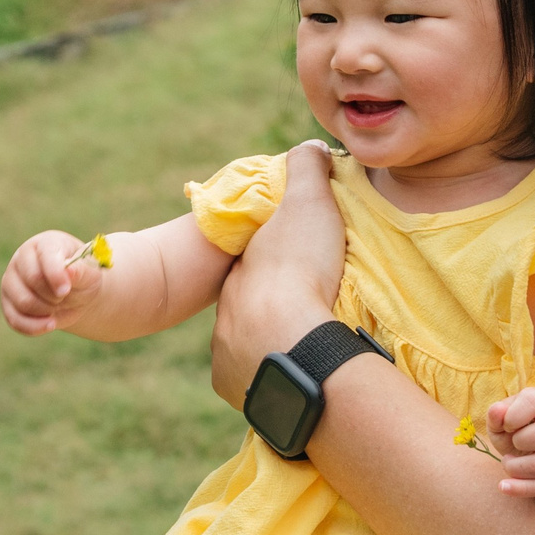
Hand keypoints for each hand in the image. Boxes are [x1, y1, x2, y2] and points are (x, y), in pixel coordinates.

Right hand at [0, 230, 103, 334]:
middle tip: (67, 296)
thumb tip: (69, 272)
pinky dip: (35, 327)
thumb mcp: (90, 272)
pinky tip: (51, 324)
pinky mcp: (7, 303)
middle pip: (33, 279)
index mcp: (44, 244)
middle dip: (55, 295)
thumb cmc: (82, 276)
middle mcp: (21, 258)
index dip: (55, 275)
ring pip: (23, 302)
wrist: (74, 293)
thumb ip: (81, 271)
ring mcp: (11, 281)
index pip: (45, 256)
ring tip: (60, 308)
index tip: (66, 290)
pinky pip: (16, 320)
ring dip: (46, 311)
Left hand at [211, 140, 345, 406]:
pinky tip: (295, 377)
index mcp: (241, 271)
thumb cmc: (301, 271)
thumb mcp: (308, 204)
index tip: (298, 267)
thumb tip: (308, 146)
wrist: (293, 344)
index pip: (254, 263)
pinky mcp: (237, 388)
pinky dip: (271, 378)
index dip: (275, 261)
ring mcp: (228, 354)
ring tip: (304, 350)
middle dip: (270, 308)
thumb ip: (307, 170)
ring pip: (249, 347)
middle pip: (249, 308)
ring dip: (270, 346)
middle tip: (306, 312)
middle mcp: (226, 313)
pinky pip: (254, 383)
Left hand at [485, 386, 534, 499]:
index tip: (506, 425)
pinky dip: (521, 489)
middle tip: (512, 445)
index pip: (533, 401)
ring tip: (509, 464)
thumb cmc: (518, 431)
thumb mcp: (503, 421)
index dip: (513, 416)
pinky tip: (506, 487)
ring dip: (516, 469)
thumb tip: (496, 410)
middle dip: (519, 443)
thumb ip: (496, 415)